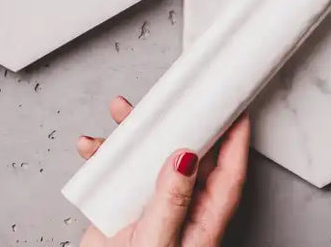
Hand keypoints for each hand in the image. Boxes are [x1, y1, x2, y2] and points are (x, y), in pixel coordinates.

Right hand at [76, 96, 250, 246]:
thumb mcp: (157, 240)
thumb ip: (171, 200)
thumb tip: (186, 157)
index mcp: (202, 223)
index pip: (228, 175)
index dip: (236, 141)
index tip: (238, 109)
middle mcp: (180, 212)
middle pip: (188, 156)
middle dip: (178, 123)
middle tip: (174, 97)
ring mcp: (151, 210)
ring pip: (149, 159)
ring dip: (134, 135)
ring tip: (122, 113)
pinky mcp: (123, 211)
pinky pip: (116, 174)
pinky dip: (103, 157)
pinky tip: (92, 150)